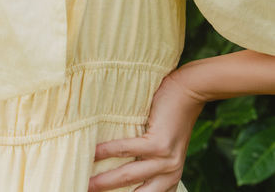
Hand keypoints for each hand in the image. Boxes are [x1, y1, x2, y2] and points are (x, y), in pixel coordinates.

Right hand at [88, 70, 205, 191]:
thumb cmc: (172, 117)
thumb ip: (147, 162)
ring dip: (104, 180)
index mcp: (170, 179)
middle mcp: (170, 175)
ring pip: (127, 176)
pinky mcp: (159, 144)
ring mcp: (166, 161)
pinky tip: (93, 152)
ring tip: (86, 181)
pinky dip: (107, 152)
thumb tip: (115, 167)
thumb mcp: (165, 149)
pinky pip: (127, 150)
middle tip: (88, 191)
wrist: (188, 93)